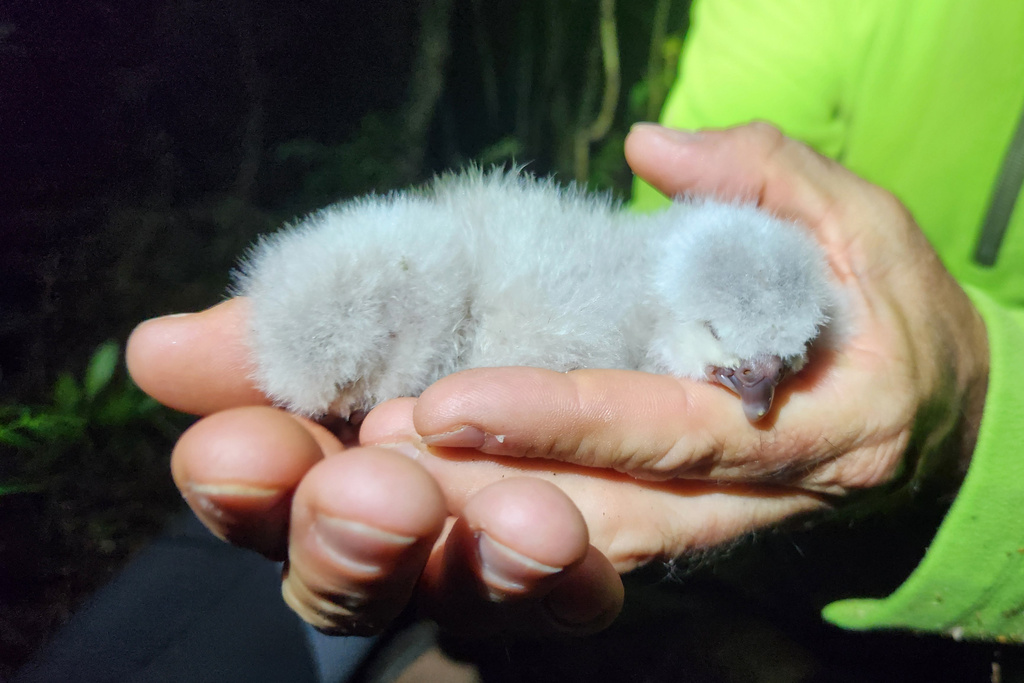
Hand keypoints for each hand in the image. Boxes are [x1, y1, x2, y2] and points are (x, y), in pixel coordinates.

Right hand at [126, 302, 622, 636]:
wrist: (627, 284)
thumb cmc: (496, 282)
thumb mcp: (403, 277)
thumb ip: (297, 324)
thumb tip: (156, 350)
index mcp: (342, 454)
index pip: (269, 497)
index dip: (244, 485)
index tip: (239, 448)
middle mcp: (412, 527)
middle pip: (353, 582)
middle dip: (348, 543)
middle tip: (373, 492)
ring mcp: (502, 559)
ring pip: (468, 598)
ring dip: (480, 561)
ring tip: (522, 521)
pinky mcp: (599, 566)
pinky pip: (580, 594)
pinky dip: (567, 574)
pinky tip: (567, 541)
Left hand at [403, 122, 989, 568]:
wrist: (947, 420)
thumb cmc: (901, 315)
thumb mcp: (862, 226)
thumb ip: (763, 177)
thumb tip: (650, 150)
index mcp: (813, 426)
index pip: (665, 430)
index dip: (558, 420)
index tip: (449, 402)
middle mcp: (759, 496)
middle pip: (610, 511)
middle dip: (488, 490)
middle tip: (379, 451)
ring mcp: (724, 523)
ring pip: (596, 540)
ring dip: (489, 516)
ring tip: (387, 473)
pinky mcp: (695, 521)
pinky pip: (607, 535)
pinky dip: (526, 519)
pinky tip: (449, 490)